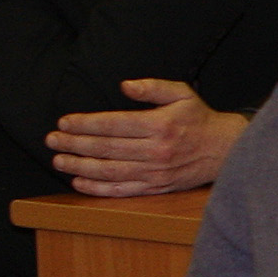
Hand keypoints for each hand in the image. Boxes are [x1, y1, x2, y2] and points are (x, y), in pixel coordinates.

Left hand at [48, 79, 246, 195]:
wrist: (225, 150)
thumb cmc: (199, 119)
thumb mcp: (182, 93)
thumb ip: (153, 87)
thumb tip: (125, 85)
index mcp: (159, 125)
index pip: (114, 125)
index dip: (86, 124)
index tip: (64, 122)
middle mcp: (155, 151)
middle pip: (106, 148)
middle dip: (75, 144)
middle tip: (52, 140)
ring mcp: (155, 172)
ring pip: (109, 171)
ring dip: (80, 166)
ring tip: (59, 160)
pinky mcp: (156, 187)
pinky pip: (121, 190)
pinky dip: (98, 188)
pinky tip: (79, 181)